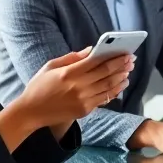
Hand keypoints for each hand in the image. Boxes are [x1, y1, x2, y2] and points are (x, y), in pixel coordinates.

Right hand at [18, 48, 133, 124]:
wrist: (31, 112)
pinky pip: (104, 99)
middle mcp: (78, 86)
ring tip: (129, 70)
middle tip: (131, 59)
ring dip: (121, 77)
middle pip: (105, 73)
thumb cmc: (39, 86)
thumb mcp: (50, 66)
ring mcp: (83, 100)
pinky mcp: (85, 110)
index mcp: (69, 73)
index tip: (124, 52)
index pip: (96, 62)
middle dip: (121, 65)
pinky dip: (115, 91)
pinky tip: (121, 84)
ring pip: (108, 87)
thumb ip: (72, 57)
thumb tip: (91, 50)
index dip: (113, 56)